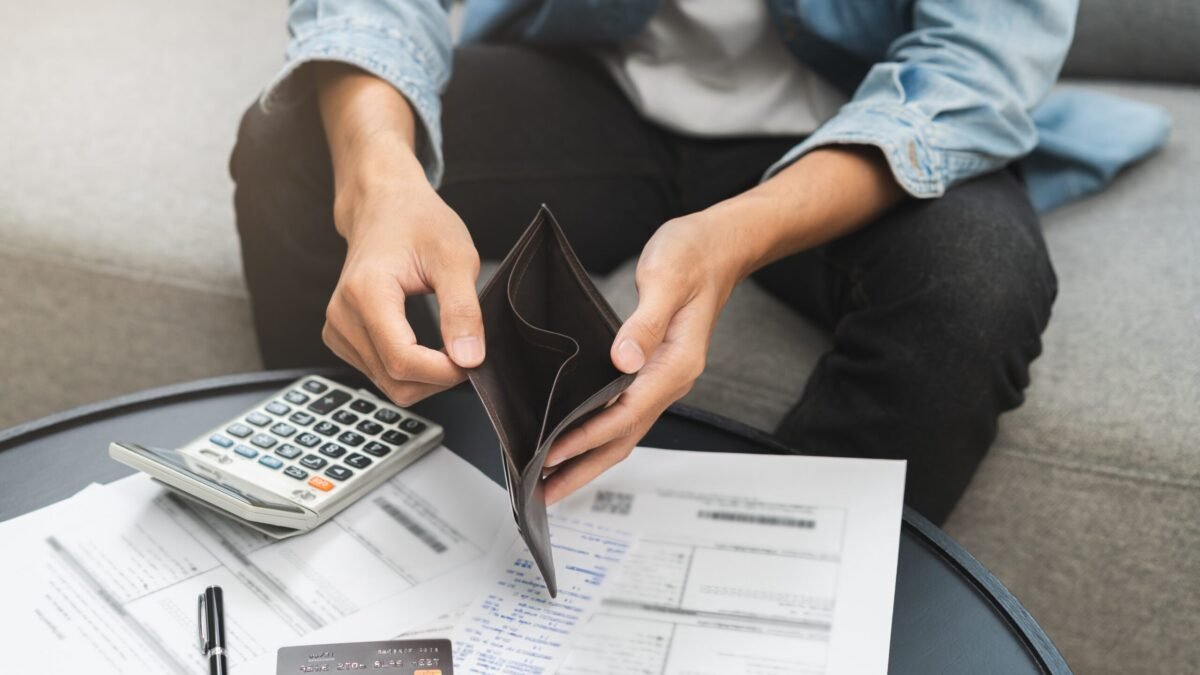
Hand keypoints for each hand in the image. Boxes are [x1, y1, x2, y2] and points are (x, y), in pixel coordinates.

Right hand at [323, 180, 484, 404]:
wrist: (384, 207)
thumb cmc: (418, 223)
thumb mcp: (456, 258)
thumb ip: (463, 311)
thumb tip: (469, 359)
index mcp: (365, 293)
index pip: (403, 361)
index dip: (444, 372)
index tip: (472, 359)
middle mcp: (342, 315)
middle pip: (395, 381)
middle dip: (437, 378)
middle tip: (465, 349)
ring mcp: (337, 329)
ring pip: (388, 385)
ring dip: (425, 376)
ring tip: (446, 341)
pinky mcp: (341, 338)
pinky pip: (380, 375)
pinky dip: (409, 371)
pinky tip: (424, 344)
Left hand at [542, 211, 748, 503]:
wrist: (717, 248)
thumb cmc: (692, 257)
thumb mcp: (666, 279)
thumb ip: (645, 322)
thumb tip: (623, 359)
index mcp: (675, 363)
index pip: (626, 413)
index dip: (586, 436)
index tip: (552, 451)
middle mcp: (670, 379)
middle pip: (623, 438)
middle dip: (583, 468)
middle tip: (542, 491)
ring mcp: (662, 379)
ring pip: (622, 432)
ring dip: (587, 459)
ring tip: (549, 479)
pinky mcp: (652, 372)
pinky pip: (622, 413)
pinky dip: (595, 434)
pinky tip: (572, 439)